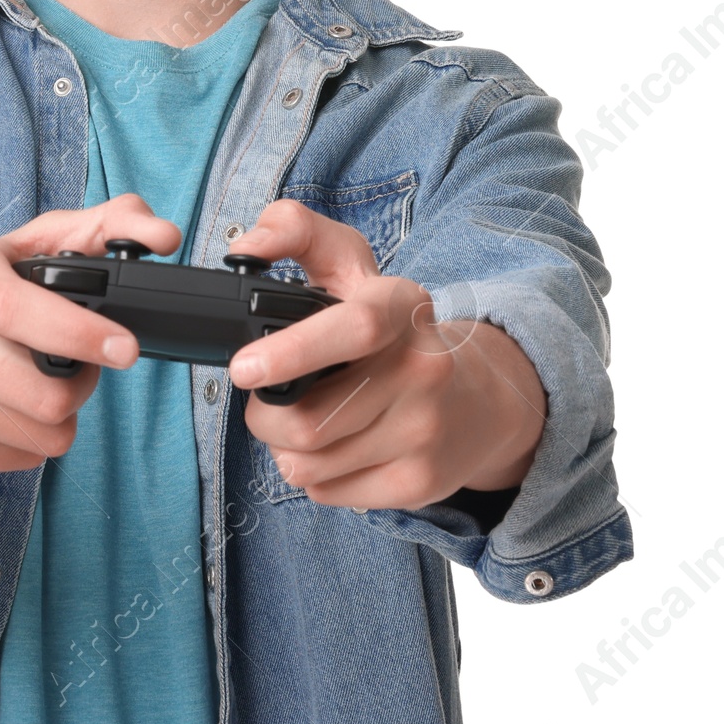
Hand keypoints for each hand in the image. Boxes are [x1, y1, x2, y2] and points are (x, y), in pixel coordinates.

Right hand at [0, 194, 175, 483]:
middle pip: (41, 396)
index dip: (79, 333)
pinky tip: (16, 410)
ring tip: (49, 385)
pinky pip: (18, 459)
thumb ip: (99, 227)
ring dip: (62, 416)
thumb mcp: (21, 245)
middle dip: (84, 385)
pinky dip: (32, 441)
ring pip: (37, 436)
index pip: (19, 311)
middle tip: (85, 363)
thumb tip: (162, 235)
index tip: (127, 348)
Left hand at [224, 200, 547, 509]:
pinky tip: (334, 447)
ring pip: (309, 463)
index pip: (355, 328)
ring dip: (284, 447)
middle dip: (265, 417)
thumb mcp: (351, 266)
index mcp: (403, 308)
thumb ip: (296, 230)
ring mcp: (425, 431)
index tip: (243, 368)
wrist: (481, 398)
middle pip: (310, 421)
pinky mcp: (420, 483)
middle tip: (266, 399)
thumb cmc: (393, 331)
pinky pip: (326, 492)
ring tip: (303, 420)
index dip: (292, 352)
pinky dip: (312, 475)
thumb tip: (248, 245)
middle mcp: (423, 369)